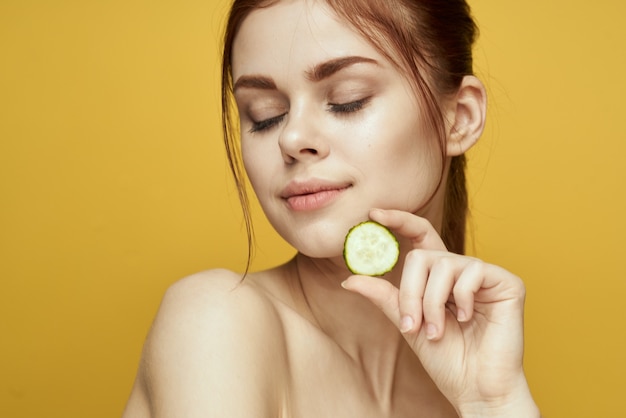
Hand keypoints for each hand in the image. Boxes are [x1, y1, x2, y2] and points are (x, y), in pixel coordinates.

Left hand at [341, 209, 538, 416]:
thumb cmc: (446, 358)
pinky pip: (472, 272)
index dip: (399, 220)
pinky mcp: (507, 282)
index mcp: (439, 277)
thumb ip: (386, 297)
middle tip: (412, 325)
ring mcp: (485, 274)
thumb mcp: (408, 323)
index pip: (420, 237)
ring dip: (432, 304)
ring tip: (439, 331)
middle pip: (422, 256)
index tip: (373, 214)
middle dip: (410, 293)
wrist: (475, 387)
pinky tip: (467, 318)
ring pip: (442, 265)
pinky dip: (461, 299)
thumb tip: (350, 279)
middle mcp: (461, 269)